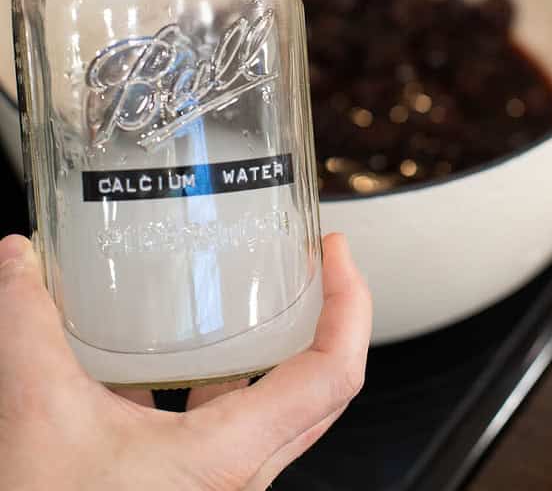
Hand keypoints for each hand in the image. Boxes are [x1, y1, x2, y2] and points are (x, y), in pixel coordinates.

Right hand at [0, 231, 369, 490]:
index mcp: (227, 457)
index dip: (350, 306)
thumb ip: (28, 329)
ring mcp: (221, 481)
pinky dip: (224, 376)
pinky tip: (183, 352)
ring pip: (278, 405)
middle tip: (315, 259)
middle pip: (322, 387)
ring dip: (277, 348)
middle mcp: (239, 473)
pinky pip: (233, 421)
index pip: (332, 377)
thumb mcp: (39, 416)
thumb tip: (17, 261)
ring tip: (259, 293)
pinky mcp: (195, 484)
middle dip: (328, 315)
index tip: (336, 253)